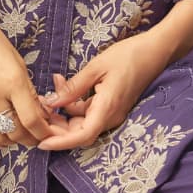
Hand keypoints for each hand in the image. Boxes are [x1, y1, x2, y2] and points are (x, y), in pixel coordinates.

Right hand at [0, 13, 59, 150]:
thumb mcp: (17, 61)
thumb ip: (28, 90)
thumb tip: (40, 114)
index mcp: (12, 80)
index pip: (31, 119)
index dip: (42, 132)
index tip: (47, 134)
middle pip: (15, 132)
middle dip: (29, 139)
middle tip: (35, 136)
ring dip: (11, 141)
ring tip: (17, 136)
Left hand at [34, 30, 170, 150]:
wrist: (155, 51)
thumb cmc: (128, 55)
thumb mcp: (96, 67)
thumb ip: (73, 87)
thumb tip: (51, 102)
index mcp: (107, 108)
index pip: (81, 136)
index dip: (60, 142)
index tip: (41, 142)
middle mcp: (111, 116)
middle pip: (79, 132)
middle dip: (56, 126)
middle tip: (37, 109)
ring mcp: (112, 112)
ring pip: (82, 121)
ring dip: (63, 111)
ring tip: (49, 90)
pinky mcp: (111, 106)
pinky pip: (88, 112)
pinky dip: (73, 104)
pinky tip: (63, 85)